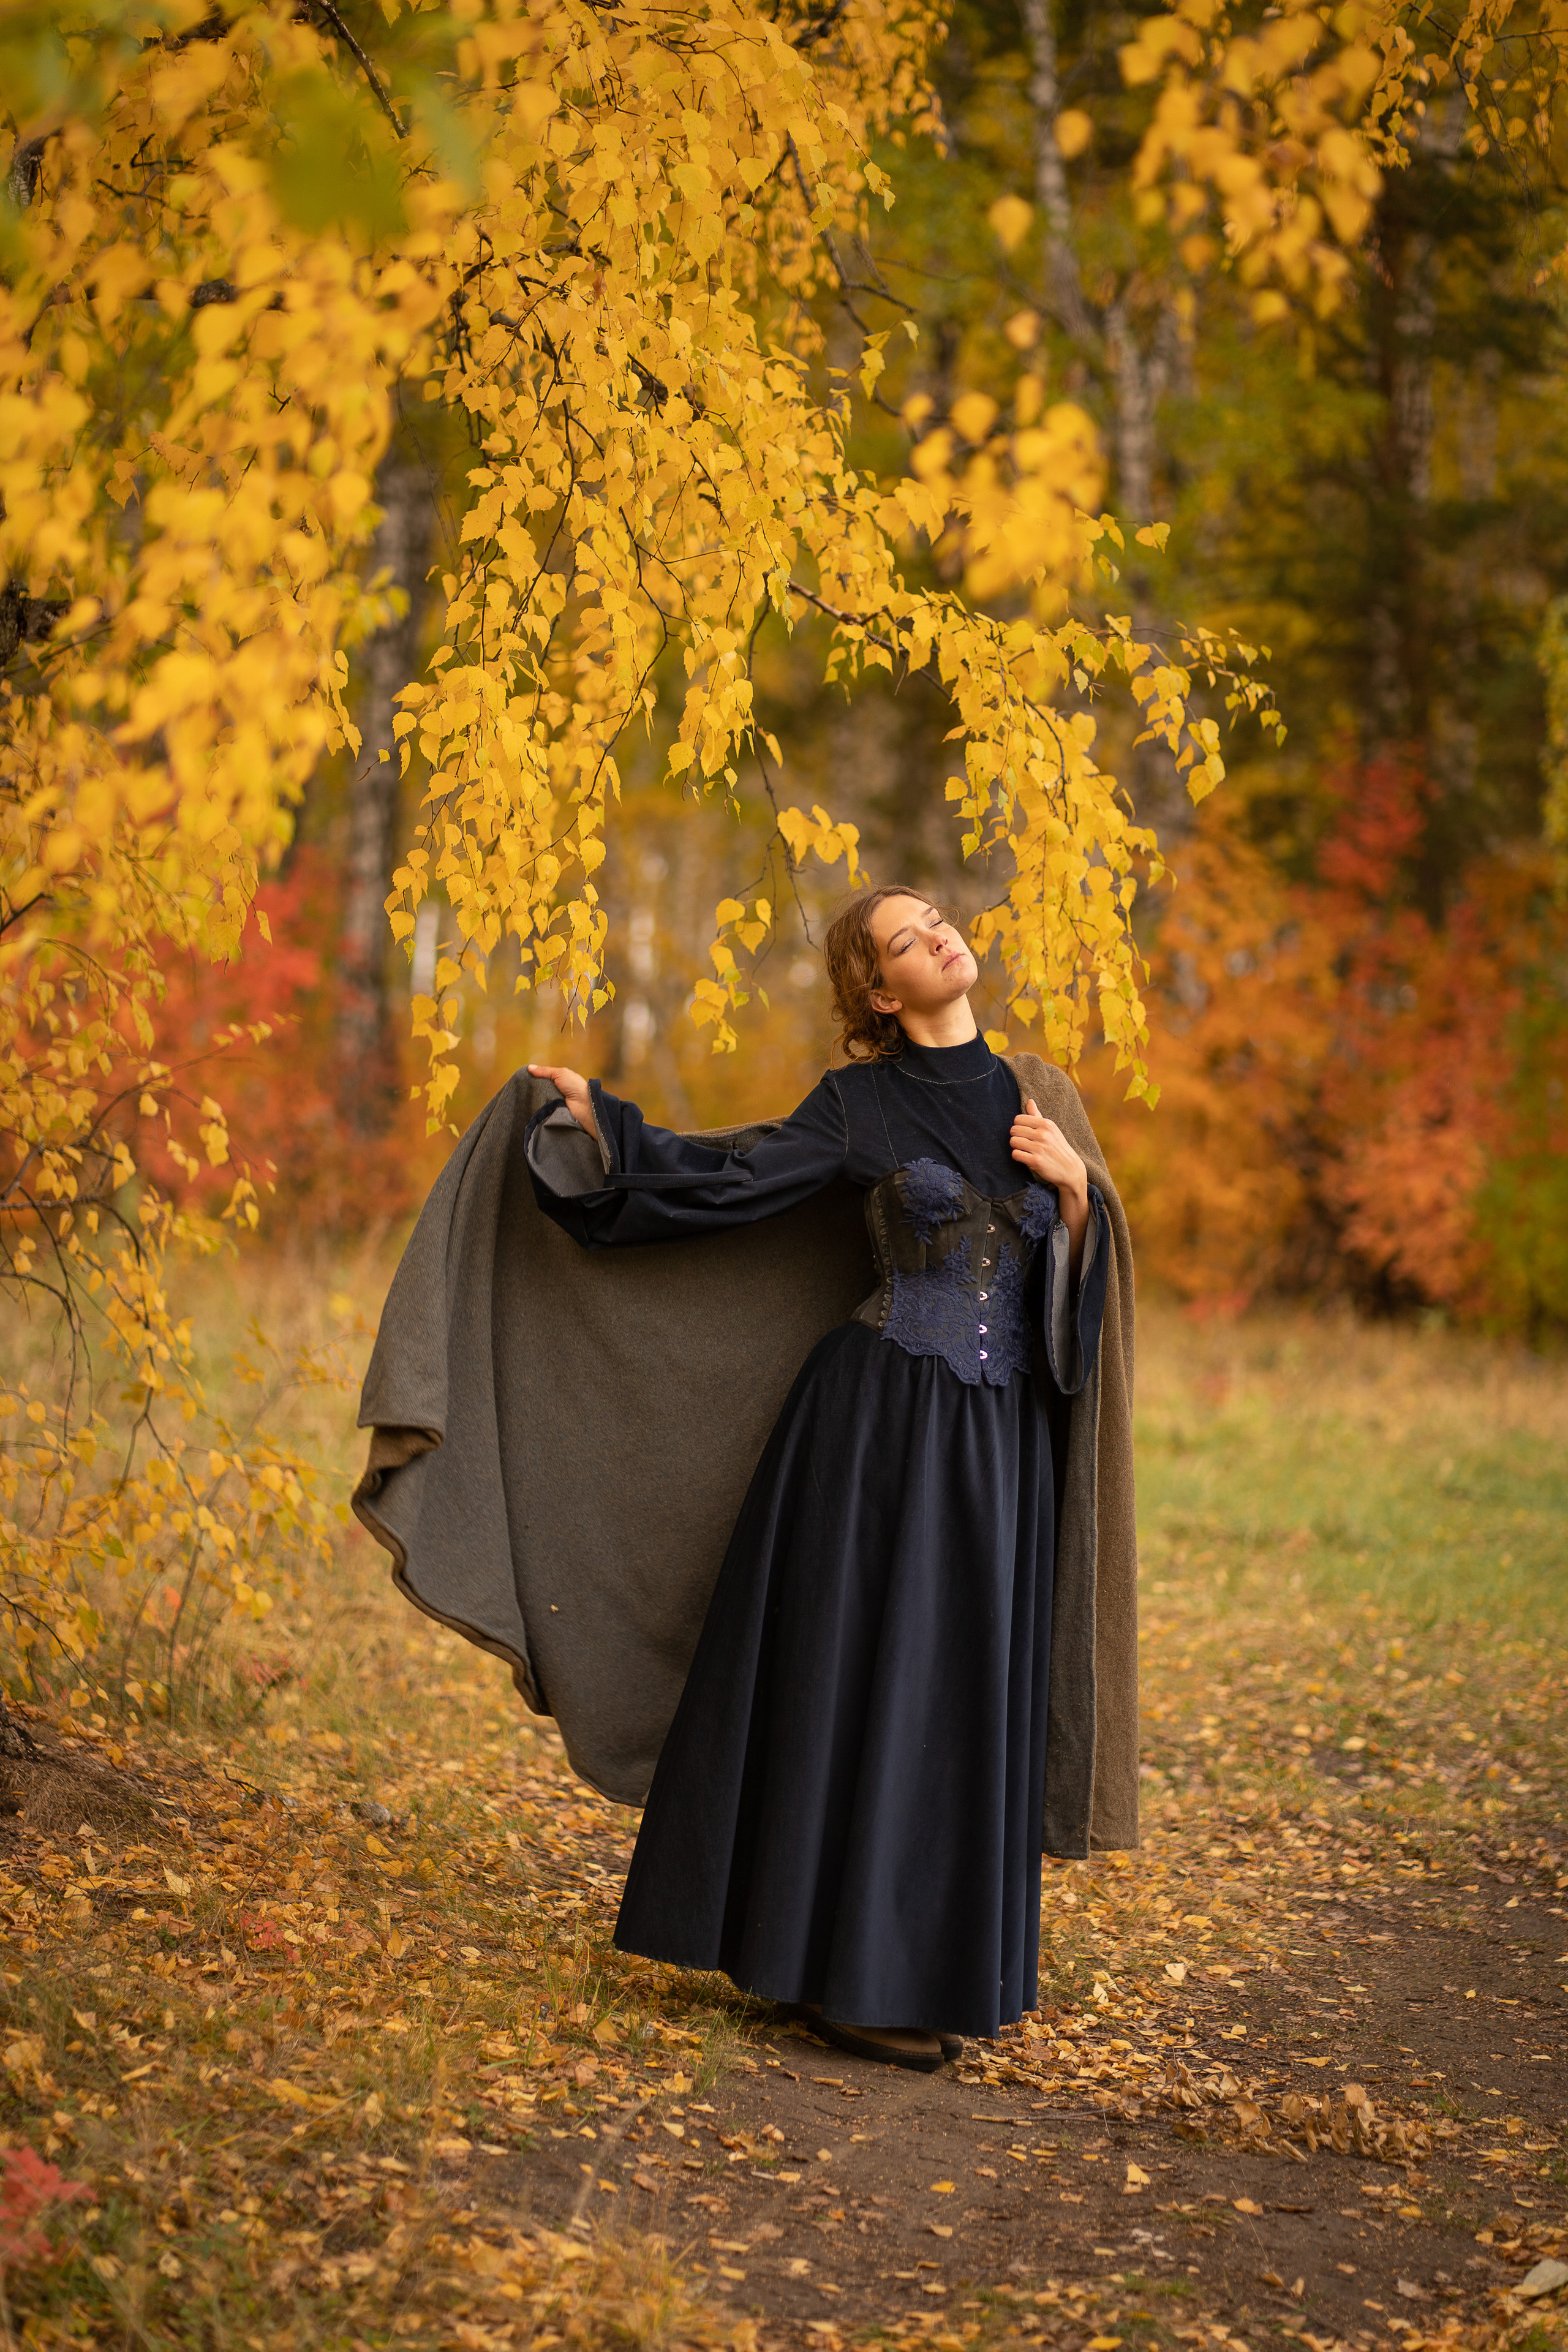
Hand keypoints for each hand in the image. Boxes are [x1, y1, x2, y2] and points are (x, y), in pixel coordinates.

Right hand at [527, 1063, 596, 1138]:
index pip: (543, 1080)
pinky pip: (543, 1112)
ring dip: (535, 1101)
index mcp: (559, 1082)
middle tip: (520, 1091)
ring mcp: (555, 1104)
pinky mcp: (554, 1114)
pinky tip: (529, 1109)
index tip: (521, 1080)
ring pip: (540, 1101)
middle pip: (540, 1091)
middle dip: (532, 1092)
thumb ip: (545, 1071)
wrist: (584, 1105)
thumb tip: (529, 1068)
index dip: (534, 1080)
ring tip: (522, 1100)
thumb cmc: (575, 1086)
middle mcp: (557, 1093)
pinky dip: (538, 1110)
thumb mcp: (560, 1073)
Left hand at [1010, 1099, 1089, 1267]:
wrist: (1070, 1169)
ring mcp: (1040, 1147)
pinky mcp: (1036, 1161)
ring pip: (1013, 1142)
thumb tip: (1029, 1100)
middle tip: (1024, 1144)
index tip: (1024, 1134)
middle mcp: (1043, 1134)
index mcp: (1046, 1124)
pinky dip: (1018, 1157)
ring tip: (1025, 1151)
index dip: (1018, 1127)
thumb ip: (1037, 1115)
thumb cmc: (1058, 1147)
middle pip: (1014, 1130)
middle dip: (1016, 1137)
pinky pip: (1015, 1154)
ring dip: (1016, 1147)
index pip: (1018, 1118)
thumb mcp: (1051, 1129)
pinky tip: (1025, 1158)